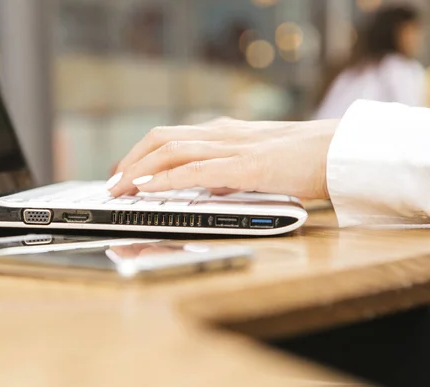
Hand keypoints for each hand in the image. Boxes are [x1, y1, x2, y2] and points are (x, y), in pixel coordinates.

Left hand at [107, 118, 338, 199]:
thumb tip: (205, 187)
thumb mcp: (253, 164)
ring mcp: (232, 148)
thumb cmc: (301, 159)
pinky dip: (167, 178)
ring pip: (171, 150)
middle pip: (161, 139)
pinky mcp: (246, 167)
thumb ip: (227, 172)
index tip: (123, 172)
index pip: (170, 137)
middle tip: (113, 183)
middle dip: (130, 160)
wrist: (339, 151)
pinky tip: (149, 187)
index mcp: (222, 133)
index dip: (140, 153)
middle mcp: (221, 134)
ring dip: (139, 169)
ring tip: (120, 188)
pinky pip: (197, 170)